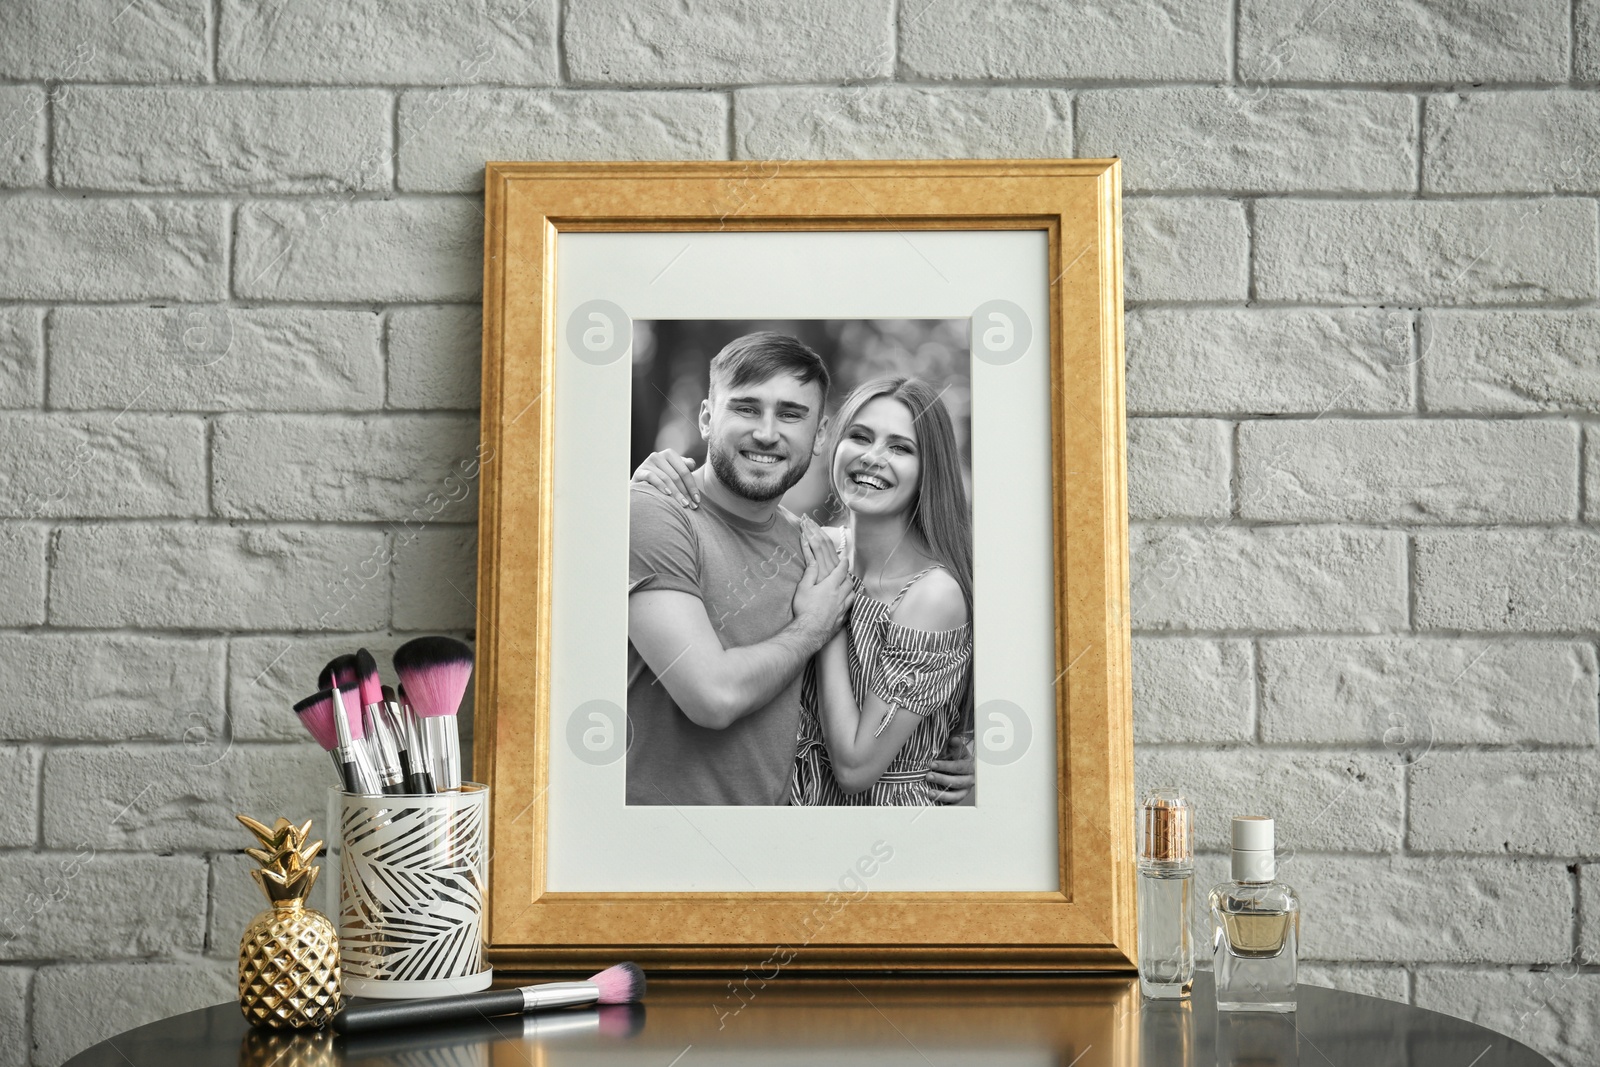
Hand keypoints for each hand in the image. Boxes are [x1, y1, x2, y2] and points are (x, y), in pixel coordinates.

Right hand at [631, 449, 698, 507]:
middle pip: (676, 476)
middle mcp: (658, 455)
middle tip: (692, 506)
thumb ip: (684, 467)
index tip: (698, 500)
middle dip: (685, 492)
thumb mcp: (674, 471)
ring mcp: (648, 462)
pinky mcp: (640, 471)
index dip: (692, 486)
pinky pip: (652, 477)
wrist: (640, 484)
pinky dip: (661, 486)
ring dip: (676, 493)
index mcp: (669, 454)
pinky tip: (668, 494)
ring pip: (666, 478)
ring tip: (683, 504)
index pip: (685, 471)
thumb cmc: (661, 478)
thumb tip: (692, 464)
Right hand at [794, 524, 852, 643]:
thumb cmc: (805, 609)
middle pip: (849, 583)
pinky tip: (846, 605)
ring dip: (851, 590)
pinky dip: (850, 604)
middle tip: (845, 575)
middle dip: (848, 577)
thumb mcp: (803, 588)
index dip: (844, 564)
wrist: (810, 631)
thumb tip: (814, 561)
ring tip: (848, 589)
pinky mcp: (842, 619)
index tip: (845, 560)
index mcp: (831, 586)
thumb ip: (810, 573)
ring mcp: (843, 608)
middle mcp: (840, 596)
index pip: (841, 571)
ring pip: (853, 596)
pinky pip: (850, 609)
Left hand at [925, 735, 974, 804]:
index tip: (932, 764)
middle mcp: (970, 781)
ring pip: (956, 796)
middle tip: (928, 776)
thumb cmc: (959, 759)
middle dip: (942, 779)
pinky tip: (934, 804)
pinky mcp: (959, 799)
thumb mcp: (958, 751)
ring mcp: (965, 791)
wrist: (965, 769)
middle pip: (957, 782)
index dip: (946, 766)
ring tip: (930, 793)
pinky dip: (944, 805)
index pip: (959, 767)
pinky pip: (952, 804)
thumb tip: (954, 740)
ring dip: (943, 795)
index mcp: (970, 767)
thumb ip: (955, 746)